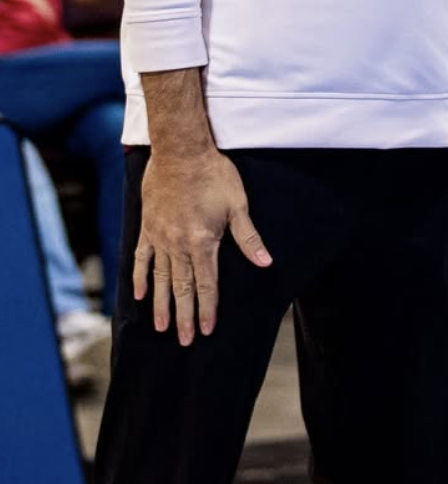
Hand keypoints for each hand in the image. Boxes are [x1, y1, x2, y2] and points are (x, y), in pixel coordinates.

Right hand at [134, 148, 270, 344]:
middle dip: (185, 316)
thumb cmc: (215, 175)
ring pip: (159, 279)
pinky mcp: (147, 228)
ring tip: (162, 327)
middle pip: (182, 287)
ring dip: (161, 304)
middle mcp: (178, 245)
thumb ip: (249, 238)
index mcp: (203, 242)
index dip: (208, 308)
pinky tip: (138, 295)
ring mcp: (159, 238)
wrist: (180, 152)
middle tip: (185, 341)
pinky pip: (141, 259)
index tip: (207, 330)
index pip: (207, 283)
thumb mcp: (238, 205)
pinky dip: (139, 278)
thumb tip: (266, 263)